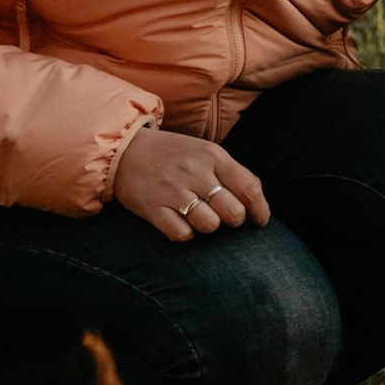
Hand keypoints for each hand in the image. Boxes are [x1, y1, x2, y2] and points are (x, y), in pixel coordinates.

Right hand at [111, 126, 269, 242]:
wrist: (123, 149)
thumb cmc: (172, 154)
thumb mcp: (204, 152)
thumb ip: (230, 173)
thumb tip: (257, 202)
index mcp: (212, 155)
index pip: (249, 188)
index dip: (260, 210)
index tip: (260, 220)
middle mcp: (194, 172)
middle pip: (233, 212)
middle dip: (233, 220)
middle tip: (223, 216)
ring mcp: (172, 191)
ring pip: (210, 226)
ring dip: (208, 226)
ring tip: (199, 215)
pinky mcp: (153, 208)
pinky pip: (182, 234)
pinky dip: (185, 233)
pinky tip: (180, 221)